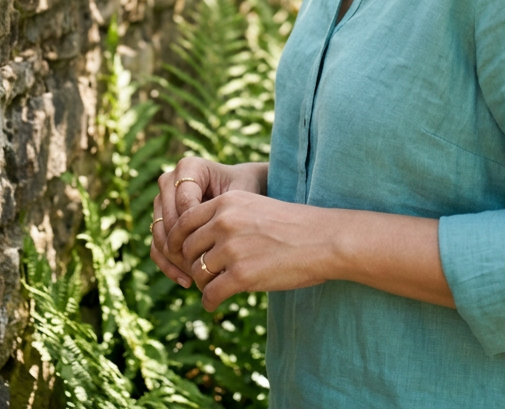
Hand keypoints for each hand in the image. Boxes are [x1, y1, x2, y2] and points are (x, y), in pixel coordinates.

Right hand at [150, 158, 268, 287]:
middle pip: (168, 220)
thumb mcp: (240, 195)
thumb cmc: (247, 189)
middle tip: (203, 267)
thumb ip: (224, 209)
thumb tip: (206, 235)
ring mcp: (162, 201)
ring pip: (159, 235)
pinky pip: (156, 247)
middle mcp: (169, 181)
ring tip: (197, 277)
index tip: (216, 248)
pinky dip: (169, 266)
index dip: (197, 229)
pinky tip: (186, 281)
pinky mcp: (160, 222)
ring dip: (175, 260)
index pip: (184, 202)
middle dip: (184, 247)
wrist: (245, 193)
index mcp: (188, 167)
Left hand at [166, 190, 331, 310]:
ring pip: (197, 272)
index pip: (184, 221)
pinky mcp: (241, 275)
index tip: (187, 254)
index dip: (181, 241)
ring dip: (203, 283)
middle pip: (188, 249)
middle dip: (193, 263)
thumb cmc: (294, 225)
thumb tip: (200, 238)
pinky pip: (209, 294)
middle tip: (204, 274)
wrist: (324, 239)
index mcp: (228, 201)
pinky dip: (210, 302)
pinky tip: (216, 303)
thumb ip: (228, 217)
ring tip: (215, 287)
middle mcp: (224, 222)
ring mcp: (232, 248)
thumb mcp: (256, 207)